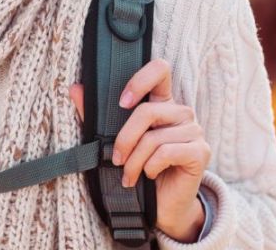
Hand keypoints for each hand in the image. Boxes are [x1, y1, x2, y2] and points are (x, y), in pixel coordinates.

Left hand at [68, 58, 209, 242]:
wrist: (161, 206)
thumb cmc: (138, 168)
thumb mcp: (115, 140)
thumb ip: (96, 114)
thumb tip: (75, 89)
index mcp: (162, 103)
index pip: (160, 70)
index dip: (140, 79)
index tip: (121, 102)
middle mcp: (181, 113)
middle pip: (148, 110)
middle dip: (125, 138)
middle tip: (115, 158)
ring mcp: (194, 131)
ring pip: (154, 136)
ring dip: (134, 160)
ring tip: (128, 174)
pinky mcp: (200, 152)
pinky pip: (167, 152)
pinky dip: (150, 167)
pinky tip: (149, 175)